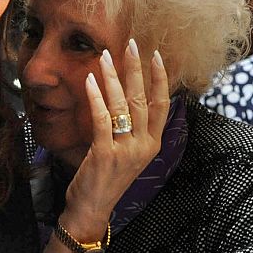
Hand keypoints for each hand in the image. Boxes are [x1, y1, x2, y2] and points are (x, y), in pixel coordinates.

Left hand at [61, 40, 170, 237]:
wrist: (92, 209)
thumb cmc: (106, 180)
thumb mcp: (126, 155)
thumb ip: (129, 131)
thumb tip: (123, 99)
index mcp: (152, 145)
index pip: (162, 106)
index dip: (160, 79)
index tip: (156, 56)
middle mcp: (143, 146)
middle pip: (142, 99)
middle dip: (136, 69)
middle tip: (131, 44)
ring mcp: (126, 151)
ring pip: (122, 106)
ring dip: (113, 78)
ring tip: (105, 57)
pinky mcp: (105, 154)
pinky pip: (102, 119)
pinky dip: (96, 98)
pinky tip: (90, 81)